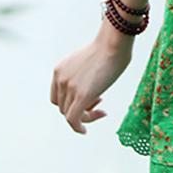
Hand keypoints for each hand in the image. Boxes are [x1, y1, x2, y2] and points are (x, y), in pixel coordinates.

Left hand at [50, 17, 133, 133]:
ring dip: (85, 116)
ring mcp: (70, 88)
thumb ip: (84, 74)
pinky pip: (73, 120)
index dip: (71, 101)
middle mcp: (61, 79)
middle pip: (64, 106)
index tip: (89, 98)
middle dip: (81, 108)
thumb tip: (95, 83)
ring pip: (69, 114)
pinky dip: (78, 128)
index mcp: (60, 70)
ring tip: (102, 111)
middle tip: (99, 104)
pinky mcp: (82, 96)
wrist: (114, 42)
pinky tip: (85, 131)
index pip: (58, 96)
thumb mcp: (89, 61)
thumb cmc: (111, 46)